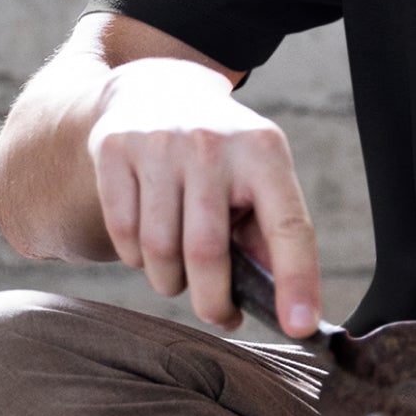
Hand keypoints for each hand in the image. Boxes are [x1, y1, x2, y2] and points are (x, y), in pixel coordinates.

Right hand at [86, 57, 320, 336]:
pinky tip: (150, 246)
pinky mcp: (115, 150)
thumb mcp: (259, 176)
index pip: (289, 225)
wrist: (160, 88)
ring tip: (182, 274)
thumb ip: (270, 234)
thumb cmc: (222, 154)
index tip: (300, 327)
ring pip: (159, 251)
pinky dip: (136, 259)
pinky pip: (124, 236)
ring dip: (171, 282)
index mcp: (264, 152)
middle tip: (220, 314)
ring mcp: (159, 144)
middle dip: (213, 303)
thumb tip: (285, 305)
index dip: (297, 280)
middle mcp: (212, 144)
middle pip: (206, 253)